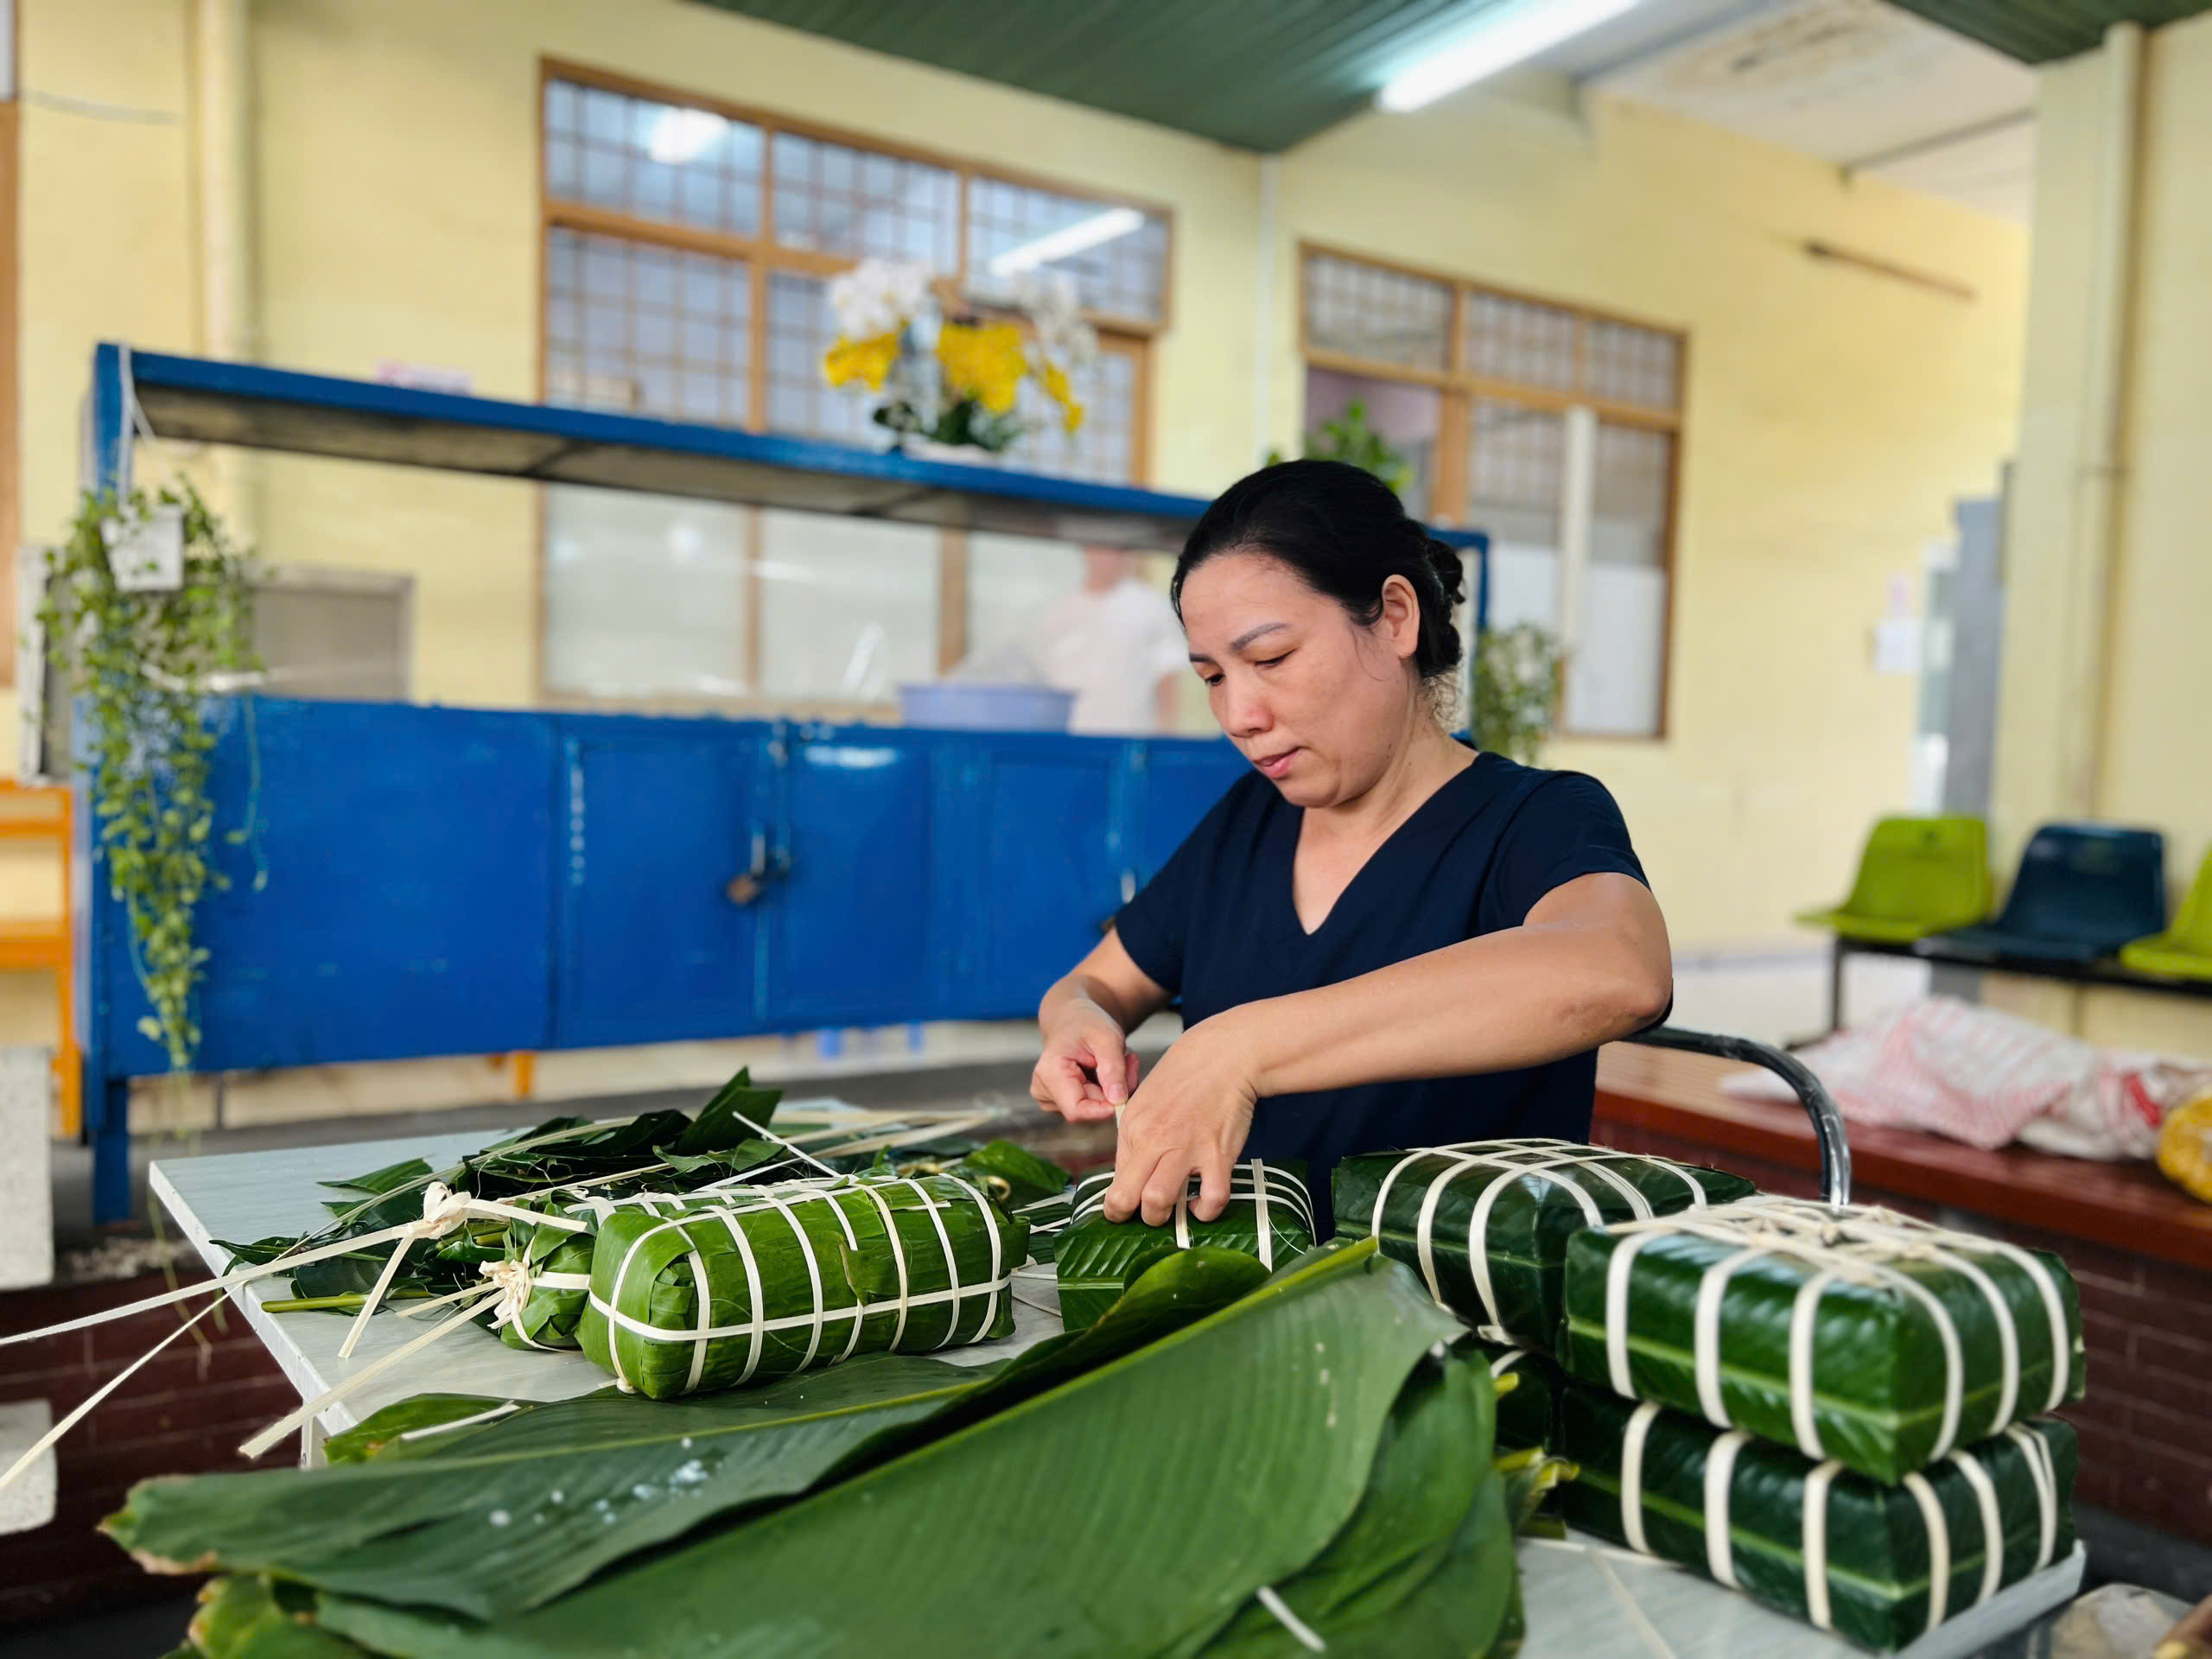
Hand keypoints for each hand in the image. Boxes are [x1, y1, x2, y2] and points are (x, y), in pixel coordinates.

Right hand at [1031, 997, 1140, 1123]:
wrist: (1074, 1019)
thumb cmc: (1087, 1024)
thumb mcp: (1107, 1036)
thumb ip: (1113, 1068)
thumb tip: (1118, 1100)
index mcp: (1049, 1073)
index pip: (1077, 1110)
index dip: (1105, 1109)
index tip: (1128, 1092)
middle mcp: (1044, 1091)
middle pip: (1089, 1110)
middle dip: (1116, 1091)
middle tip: (1130, 1061)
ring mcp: (1051, 1099)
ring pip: (1095, 1110)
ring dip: (1115, 1090)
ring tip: (1119, 1060)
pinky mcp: (1062, 1102)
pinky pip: (1093, 1106)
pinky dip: (1108, 1091)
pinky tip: (1108, 1070)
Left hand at [1103, 1011, 1259, 1225]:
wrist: (1225, 1056)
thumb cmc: (1185, 1076)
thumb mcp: (1144, 1101)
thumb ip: (1135, 1138)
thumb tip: (1130, 1173)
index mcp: (1133, 1128)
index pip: (1114, 1179)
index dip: (1117, 1202)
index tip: (1125, 1208)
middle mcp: (1155, 1141)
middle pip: (1126, 1197)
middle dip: (1127, 1216)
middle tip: (1141, 1216)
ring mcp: (1187, 1149)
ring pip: (1159, 1202)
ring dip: (1161, 1217)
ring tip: (1171, 1211)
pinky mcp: (1219, 1155)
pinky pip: (1212, 1199)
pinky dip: (1206, 1211)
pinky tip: (1202, 1204)